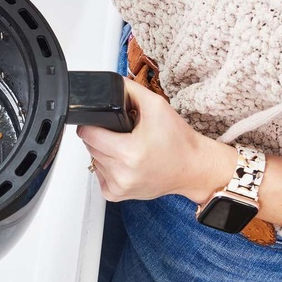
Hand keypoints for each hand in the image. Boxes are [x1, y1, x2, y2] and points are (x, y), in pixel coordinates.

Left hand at [77, 79, 235, 202]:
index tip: (105, 122)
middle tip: (122, 134)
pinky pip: (99, 176)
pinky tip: (124, 162)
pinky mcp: (118, 196)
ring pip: (94, 160)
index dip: (93, 123)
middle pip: (90, 146)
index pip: (88, 134)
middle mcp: (122, 173)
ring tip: (126, 147)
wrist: (194, 168)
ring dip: (104, 152)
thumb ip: (129, 91)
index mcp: (128, 152)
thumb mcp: (156, 106)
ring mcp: (119, 187)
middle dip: (101, 136)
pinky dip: (107, 167)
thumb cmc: (178, 141)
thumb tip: (109, 85)